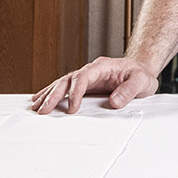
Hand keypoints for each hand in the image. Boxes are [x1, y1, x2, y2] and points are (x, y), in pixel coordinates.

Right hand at [31, 56, 159, 114]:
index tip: (72, 109)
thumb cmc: (141, 75)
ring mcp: (87, 78)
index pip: (83, 77)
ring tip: (36, 107)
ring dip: (49, 94)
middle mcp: (92, 70)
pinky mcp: (86, 86)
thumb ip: (130, 90)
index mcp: (102, 67)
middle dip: (54, 94)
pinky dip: (52, 93)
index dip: (75, 92)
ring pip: (63, 83)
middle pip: (68, 80)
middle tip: (42, 110)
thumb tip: (114, 102)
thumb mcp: (142, 81)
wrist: (142, 71)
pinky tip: (40, 99)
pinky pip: (66, 88)